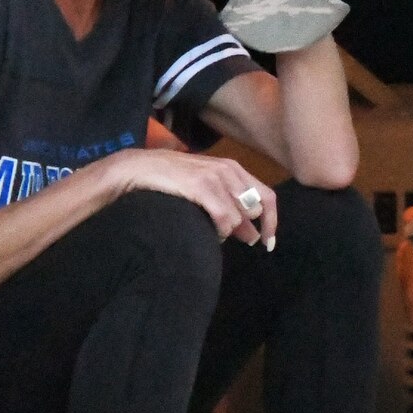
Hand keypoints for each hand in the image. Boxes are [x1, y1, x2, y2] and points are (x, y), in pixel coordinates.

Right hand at [97, 148, 277, 247]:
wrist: (141, 168)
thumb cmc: (174, 180)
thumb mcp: (207, 187)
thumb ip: (231, 205)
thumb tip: (252, 235)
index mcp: (234, 169)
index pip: (268, 197)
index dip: (272, 222)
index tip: (269, 243)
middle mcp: (229, 170)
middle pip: (254, 210)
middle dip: (247, 229)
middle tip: (237, 239)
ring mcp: (215, 177)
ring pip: (239, 217)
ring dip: (228, 231)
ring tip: (212, 231)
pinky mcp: (201, 186)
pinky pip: (224, 218)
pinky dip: (220, 231)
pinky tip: (209, 232)